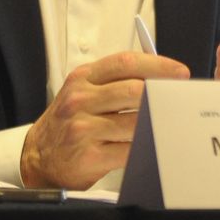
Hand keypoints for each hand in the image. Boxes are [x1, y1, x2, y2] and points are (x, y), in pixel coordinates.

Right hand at [19, 50, 189, 188]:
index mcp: (83, 78)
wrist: (38, 156)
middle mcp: (80, 100)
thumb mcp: (84, 91)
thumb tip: (160, 78)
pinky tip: (152, 145)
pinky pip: (128, 150)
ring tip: (169, 122)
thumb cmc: (69, 121)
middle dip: (162, 93)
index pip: (125, 62)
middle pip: (133, 90)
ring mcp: (82, 128)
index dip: (157, 65)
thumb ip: (115, 81)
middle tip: (181, 98)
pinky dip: (145, 148)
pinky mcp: (88, 156)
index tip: (179, 72)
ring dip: (156, 123)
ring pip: (134, 122)